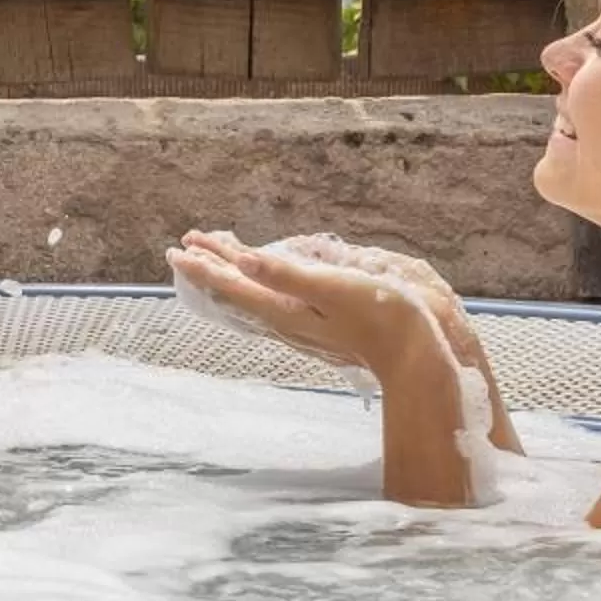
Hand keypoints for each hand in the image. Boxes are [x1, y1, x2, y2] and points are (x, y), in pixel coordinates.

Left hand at [164, 231, 472, 373]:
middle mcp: (289, 322)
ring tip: (217, 257)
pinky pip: (277, 303)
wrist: (421, 357)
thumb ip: (288, 275)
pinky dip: (261, 285)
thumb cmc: (384, 317)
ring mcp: (305, 327)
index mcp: (287, 311)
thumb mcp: (335, 290)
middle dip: (214, 266)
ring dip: (234, 275)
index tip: (179, 247)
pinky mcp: (323, 327)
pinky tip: (266, 283)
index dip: (206, 266)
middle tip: (188, 244)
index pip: (234, 286)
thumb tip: (244, 261)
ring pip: (256, 298)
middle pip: (240, 292)